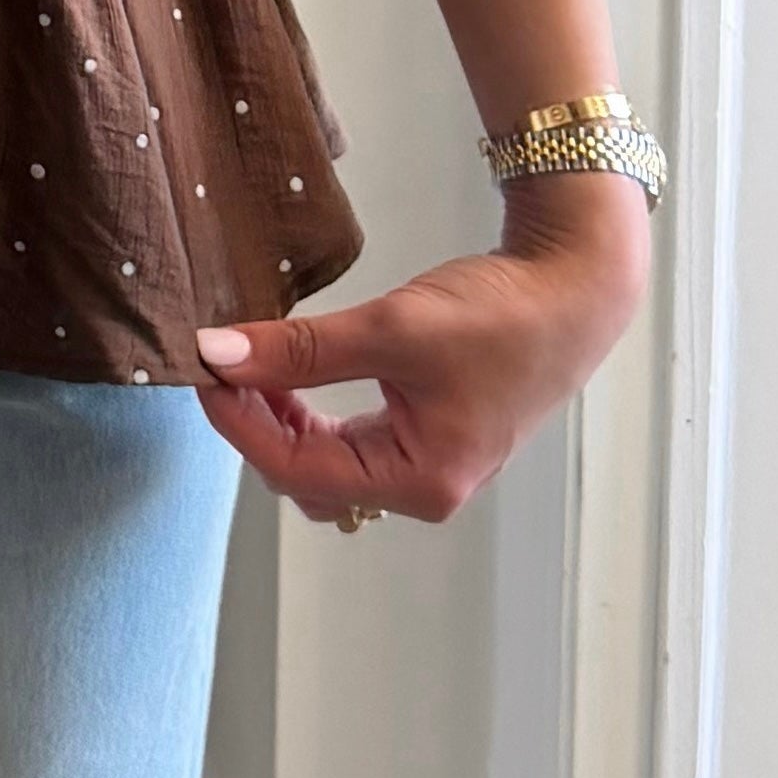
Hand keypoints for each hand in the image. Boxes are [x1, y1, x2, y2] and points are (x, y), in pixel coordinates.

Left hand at [192, 182, 648, 531]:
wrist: (575, 288)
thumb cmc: (503, 314)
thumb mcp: (392, 328)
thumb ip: (300, 349)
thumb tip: (217, 354)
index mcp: (421, 481)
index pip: (296, 467)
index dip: (238, 420)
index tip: (201, 371)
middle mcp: (423, 489)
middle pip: (305, 477)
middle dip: (255, 424)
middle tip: (220, 365)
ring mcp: (425, 467)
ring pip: (323, 465)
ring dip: (279, 421)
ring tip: (249, 366)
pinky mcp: (426, 438)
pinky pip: (348, 446)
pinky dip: (310, 415)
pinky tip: (289, 374)